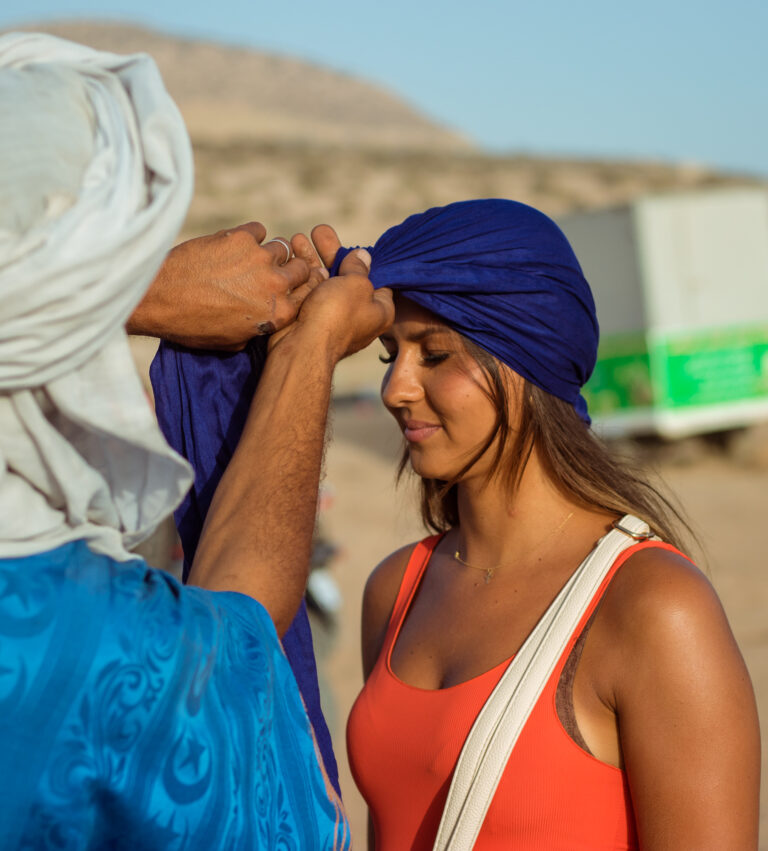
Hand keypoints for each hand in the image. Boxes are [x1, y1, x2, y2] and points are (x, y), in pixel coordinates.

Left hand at [126, 222, 327, 348]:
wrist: (159, 297)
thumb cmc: (193, 326)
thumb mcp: (232, 342)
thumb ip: (258, 328)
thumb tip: (264, 318)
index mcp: (279, 314)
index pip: (307, 297)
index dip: (298, 291)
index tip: (289, 287)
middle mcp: (276, 285)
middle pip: (301, 269)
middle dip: (289, 270)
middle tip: (271, 272)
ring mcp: (260, 258)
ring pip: (281, 247)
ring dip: (269, 253)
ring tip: (249, 259)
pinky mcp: (241, 236)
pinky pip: (258, 230)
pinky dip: (249, 236)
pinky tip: (233, 246)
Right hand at [273, 229, 392, 362]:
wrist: (303, 348)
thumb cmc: (336, 316)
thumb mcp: (356, 284)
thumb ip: (358, 267)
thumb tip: (363, 256)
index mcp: (379, 310)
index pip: (377, 279)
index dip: (364, 260)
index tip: (354, 244)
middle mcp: (358, 314)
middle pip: (346, 275)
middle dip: (330, 252)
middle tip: (318, 231)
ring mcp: (332, 317)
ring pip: (323, 281)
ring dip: (310, 258)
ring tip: (297, 239)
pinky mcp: (311, 319)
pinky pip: (307, 292)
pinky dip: (300, 275)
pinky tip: (290, 256)